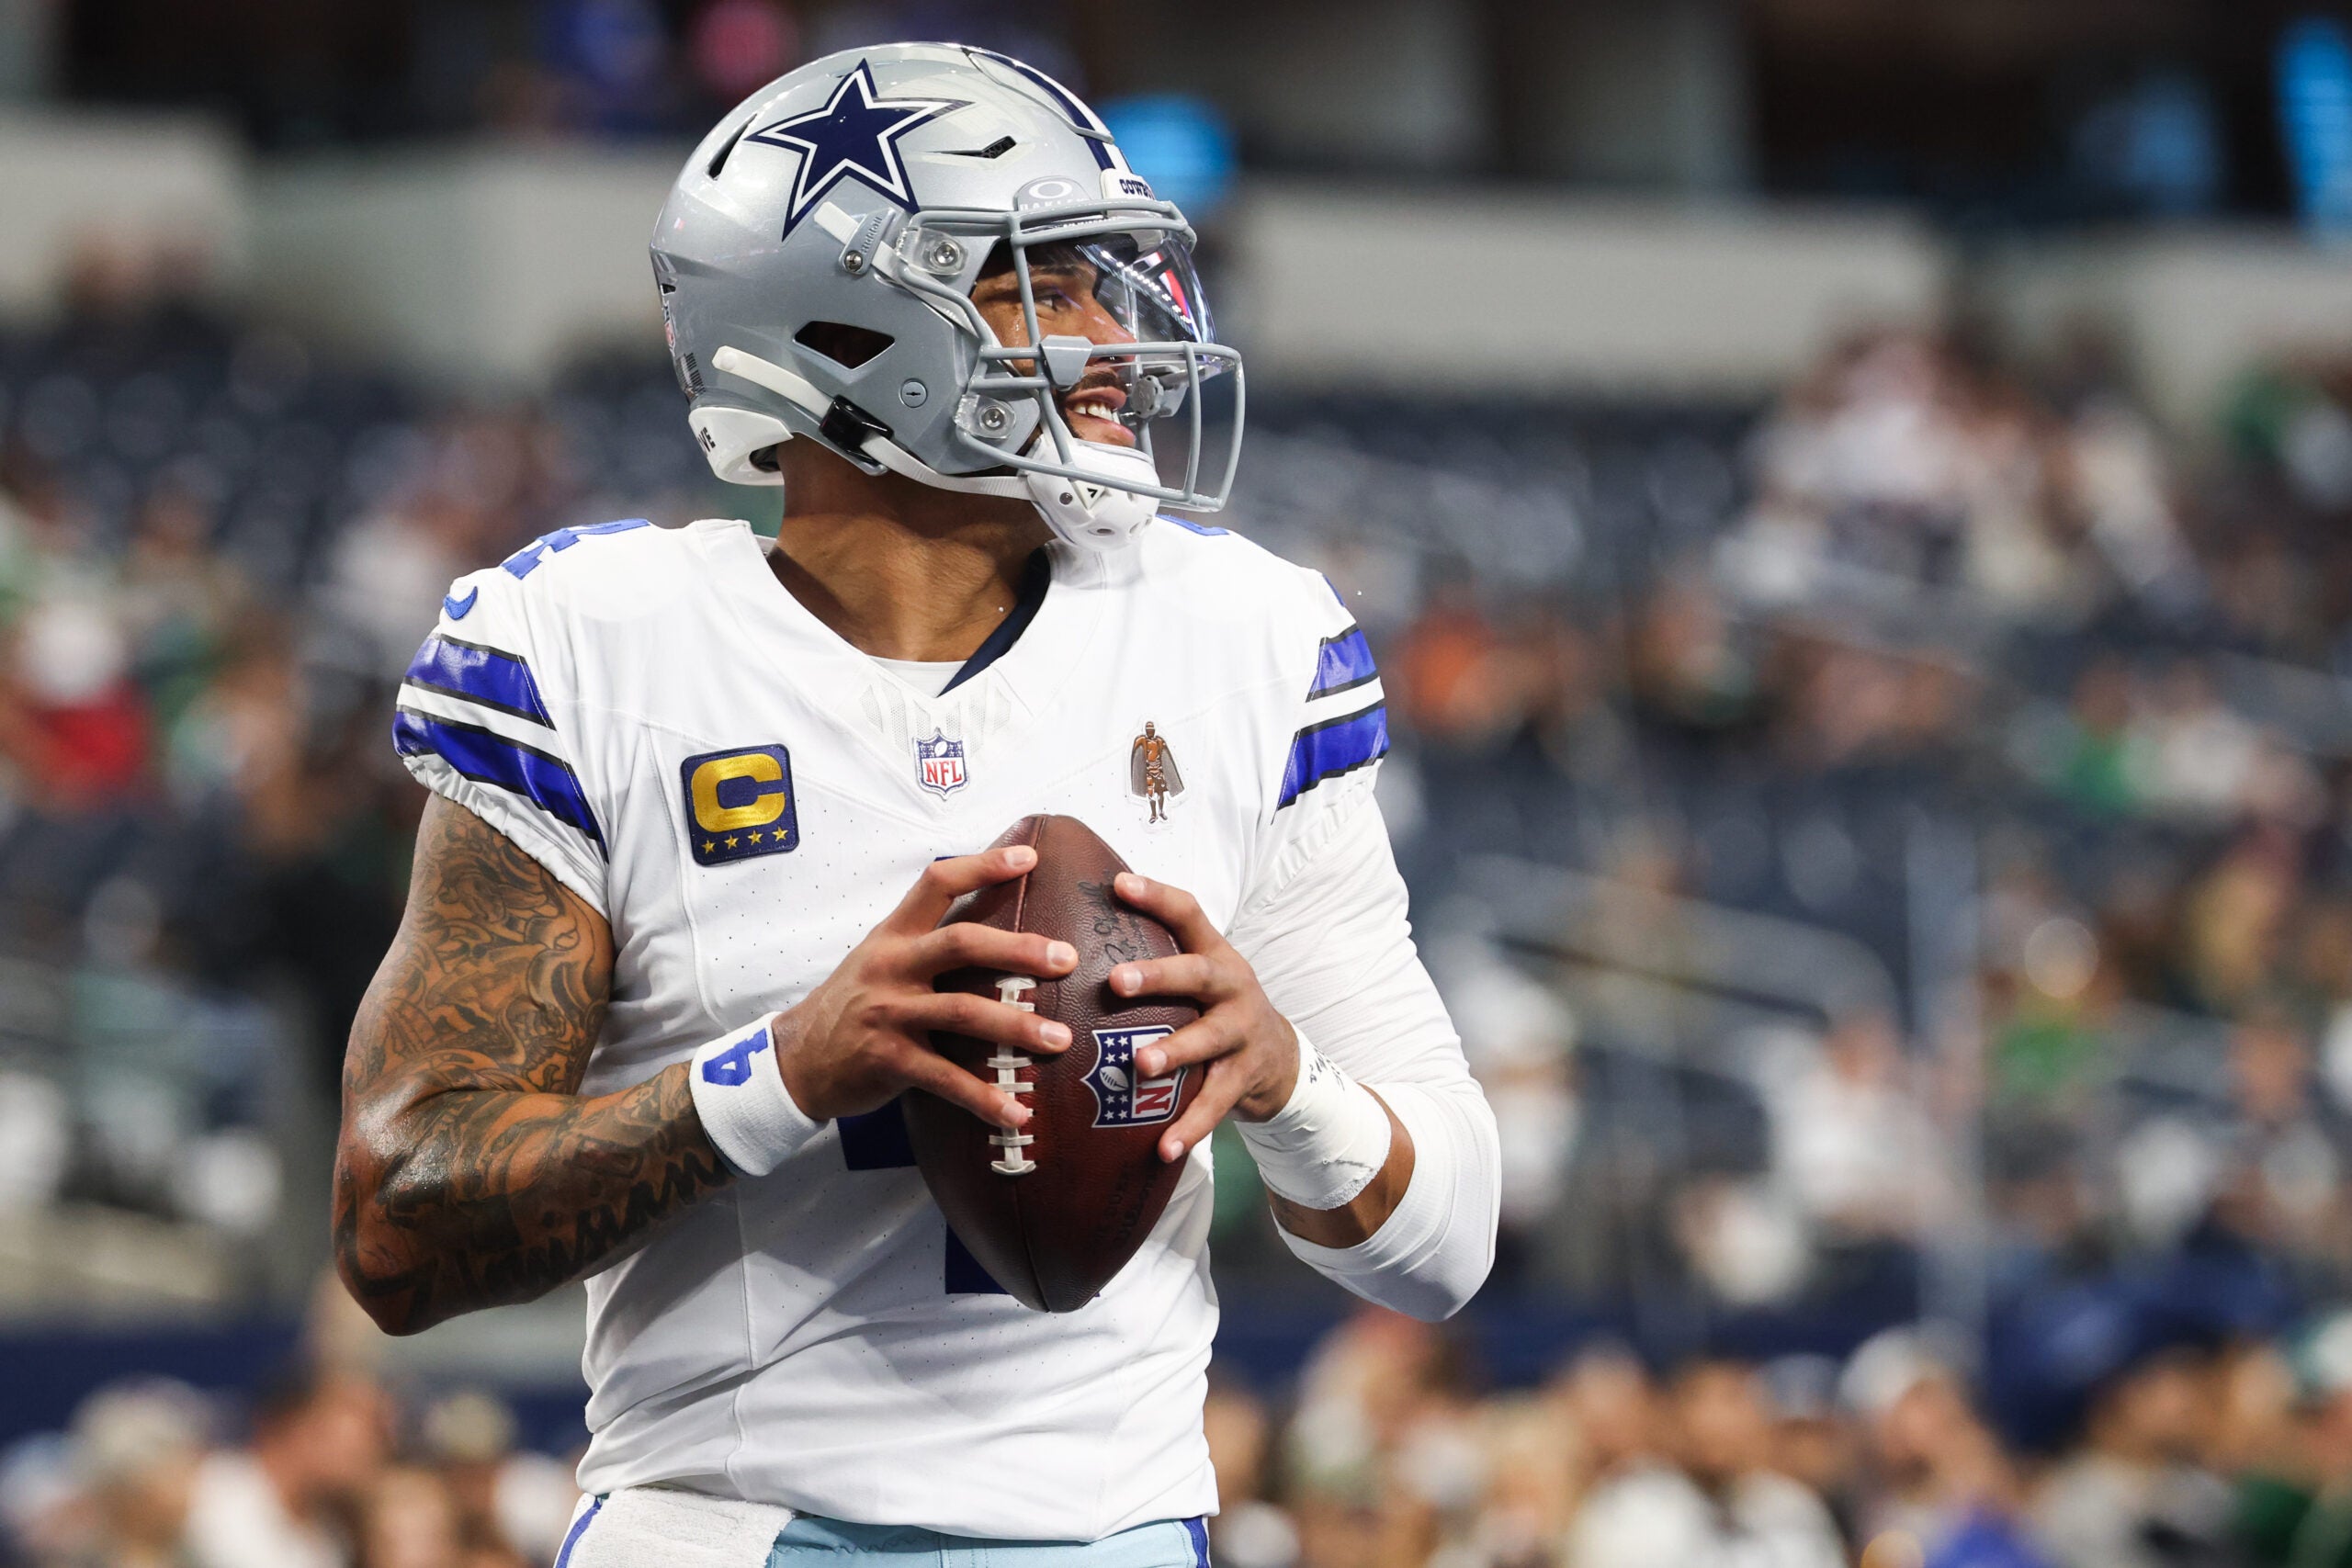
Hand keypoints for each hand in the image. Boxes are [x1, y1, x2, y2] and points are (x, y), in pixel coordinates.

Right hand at [774, 845, 1078, 1129]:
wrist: (798, 1059)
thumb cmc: (853, 1003)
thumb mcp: (881, 958)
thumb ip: (927, 941)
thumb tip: (1000, 930)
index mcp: (893, 933)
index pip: (938, 882)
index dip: (983, 865)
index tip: (1031, 857)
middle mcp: (891, 966)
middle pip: (961, 944)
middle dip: (1019, 950)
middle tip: (1066, 960)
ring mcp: (889, 1013)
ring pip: (963, 1012)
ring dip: (1017, 1027)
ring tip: (1060, 1040)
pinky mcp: (888, 1060)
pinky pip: (946, 1079)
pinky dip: (984, 1099)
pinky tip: (1017, 1114)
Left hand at [1107, 872, 1299, 1163]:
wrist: (1281, 1059)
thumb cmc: (1213, 1009)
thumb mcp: (1196, 976)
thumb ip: (1152, 954)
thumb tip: (1068, 934)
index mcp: (1214, 954)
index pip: (1189, 913)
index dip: (1157, 897)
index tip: (1118, 884)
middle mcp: (1232, 987)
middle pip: (1199, 974)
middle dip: (1159, 976)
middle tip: (1116, 981)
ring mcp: (1242, 1033)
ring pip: (1209, 1041)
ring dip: (1175, 1052)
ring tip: (1142, 1066)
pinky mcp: (1245, 1078)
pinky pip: (1215, 1104)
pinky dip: (1190, 1127)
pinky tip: (1163, 1147)